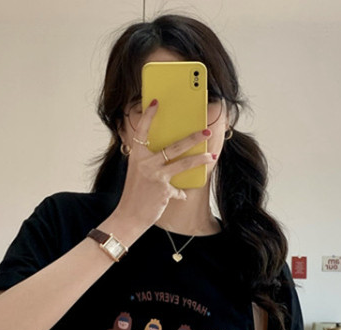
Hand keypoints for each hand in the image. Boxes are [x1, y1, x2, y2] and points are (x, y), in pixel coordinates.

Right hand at [114, 99, 215, 228]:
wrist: (129, 216)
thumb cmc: (134, 194)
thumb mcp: (138, 174)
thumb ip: (151, 163)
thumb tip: (171, 156)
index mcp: (136, 156)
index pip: (142, 131)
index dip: (149, 116)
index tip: (156, 103)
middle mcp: (145, 163)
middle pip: (174, 147)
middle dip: (193, 138)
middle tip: (206, 131)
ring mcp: (155, 176)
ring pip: (183, 164)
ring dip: (200, 159)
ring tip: (211, 156)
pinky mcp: (164, 190)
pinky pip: (178, 189)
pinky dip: (180, 193)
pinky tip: (181, 195)